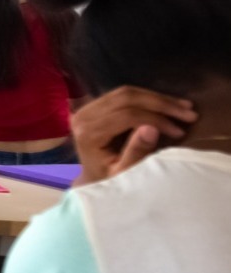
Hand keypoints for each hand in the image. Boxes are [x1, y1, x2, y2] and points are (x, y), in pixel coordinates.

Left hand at [70, 87, 195, 183]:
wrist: (93, 178)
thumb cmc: (110, 179)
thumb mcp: (124, 173)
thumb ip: (136, 152)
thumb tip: (151, 128)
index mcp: (88, 134)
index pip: (127, 116)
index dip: (157, 120)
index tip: (180, 130)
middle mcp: (83, 116)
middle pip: (127, 98)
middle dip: (162, 104)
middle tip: (189, 113)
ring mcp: (87, 108)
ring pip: (127, 92)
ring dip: (159, 99)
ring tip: (185, 107)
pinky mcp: (95, 104)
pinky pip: (124, 94)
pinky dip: (149, 97)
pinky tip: (170, 104)